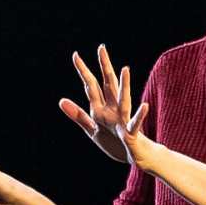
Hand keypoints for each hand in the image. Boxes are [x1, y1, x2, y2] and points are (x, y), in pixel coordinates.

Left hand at [59, 43, 153, 167]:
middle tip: (101, 48)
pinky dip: (139, 115)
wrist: (135, 156)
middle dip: (104, 67)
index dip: (83, 71)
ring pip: (123, 99)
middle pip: (108, 84)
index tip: (76, 55)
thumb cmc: (115, 142)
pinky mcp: (131, 132)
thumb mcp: (92, 129)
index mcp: (101, 108)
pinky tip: (144, 106)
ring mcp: (123, 119)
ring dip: (124, 85)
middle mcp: (113, 109)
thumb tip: (61, 100)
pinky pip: (135, 123)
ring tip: (124, 69)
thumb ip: (78, 115)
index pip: (90, 86)